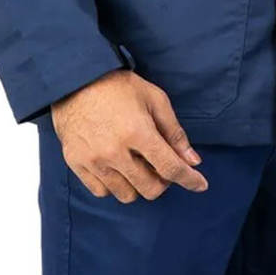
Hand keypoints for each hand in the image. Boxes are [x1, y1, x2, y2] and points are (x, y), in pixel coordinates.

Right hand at [51, 69, 208, 202]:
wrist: (75, 80)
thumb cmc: (118, 86)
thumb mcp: (154, 99)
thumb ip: (174, 132)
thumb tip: (192, 161)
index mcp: (137, 132)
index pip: (170, 168)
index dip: (190, 179)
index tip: (200, 184)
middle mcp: (115, 152)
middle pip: (150, 188)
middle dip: (164, 181)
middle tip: (162, 165)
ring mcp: (93, 160)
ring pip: (127, 195)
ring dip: (139, 185)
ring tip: (138, 164)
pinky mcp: (76, 163)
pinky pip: (102, 192)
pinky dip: (115, 185)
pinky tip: (118, 167)